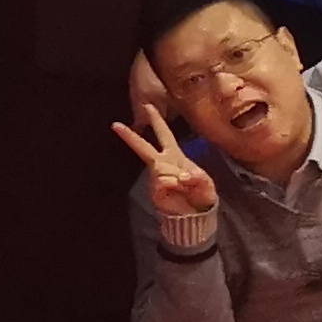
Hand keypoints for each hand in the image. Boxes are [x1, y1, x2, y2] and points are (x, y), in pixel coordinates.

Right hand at [109, 106, 219, 221]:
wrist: (195, 215)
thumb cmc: (201, 194)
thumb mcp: (205, 182)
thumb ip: (196, 177)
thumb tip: (180, 177)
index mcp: (175, 155)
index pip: (164, 134)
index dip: (157, 120)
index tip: (148, 106)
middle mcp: (162, 163)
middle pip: (144, 147)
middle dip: (131, 136)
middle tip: (116, 125)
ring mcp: (157, 176)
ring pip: (161, 167)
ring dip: (177, 176)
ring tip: (185, 186)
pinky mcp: (155, 190)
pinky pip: (163, 180)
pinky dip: (174, 185)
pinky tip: (179, 190)